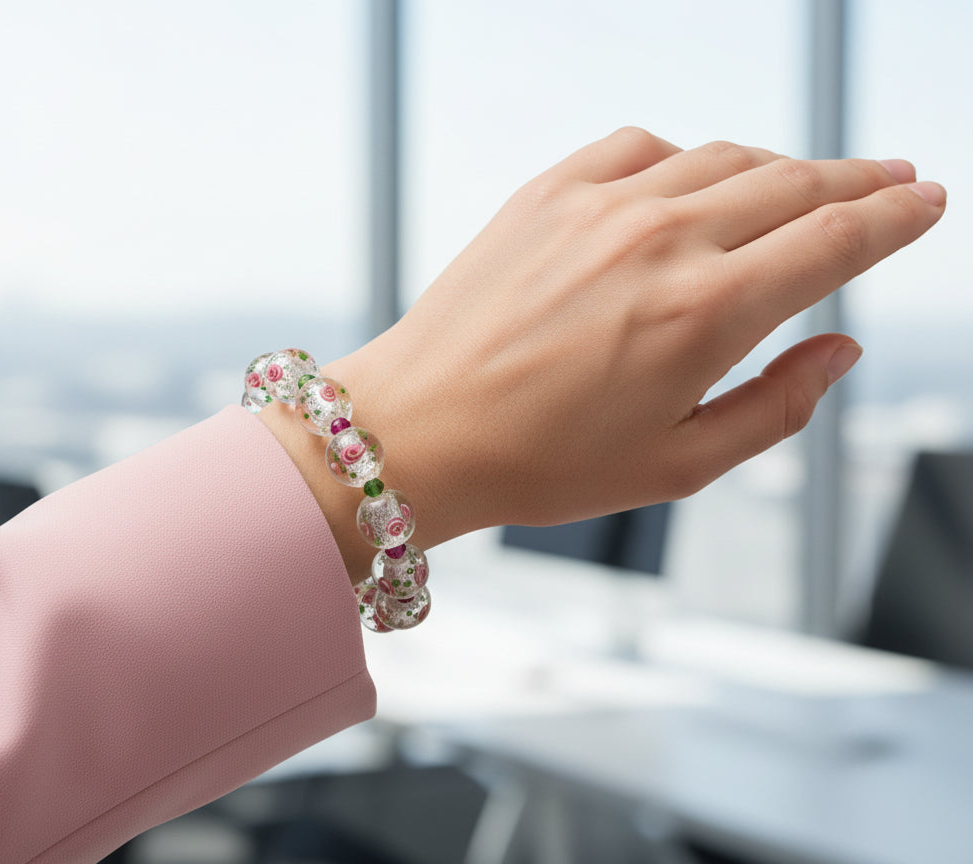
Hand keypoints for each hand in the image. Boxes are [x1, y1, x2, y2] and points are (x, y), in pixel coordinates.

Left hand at [264, 127, 945, 580]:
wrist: (418, 429)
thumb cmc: (542, 463)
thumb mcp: (679, 466)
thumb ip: (779, 408)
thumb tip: (842, 348)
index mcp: (705, 314)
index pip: (835, 241)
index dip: (895, 217)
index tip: (928, 201)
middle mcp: (661, 240)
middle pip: (793, 184)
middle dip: (857, 182)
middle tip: (893, 182)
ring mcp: (599, 205)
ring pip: (723, 159)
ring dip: (778, 169)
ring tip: (804, 188)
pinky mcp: (546, 192)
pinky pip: (641, 146)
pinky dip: (685, 158)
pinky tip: (692, 183)